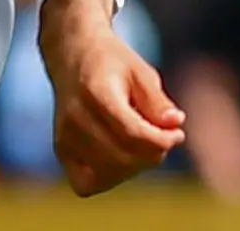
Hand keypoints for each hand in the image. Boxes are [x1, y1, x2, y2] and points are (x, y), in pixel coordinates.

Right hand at [39, 0, 185, 196]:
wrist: (73, 55)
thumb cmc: (112, 63)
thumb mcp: (141, 71)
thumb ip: (157, 100)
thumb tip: (176, 123)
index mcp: (96, 93)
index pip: (133, 133)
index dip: (162, 140)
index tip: (178, 132)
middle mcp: (75, 118)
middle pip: (122, 157)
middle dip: (153, 154)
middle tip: (165, 138)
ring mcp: (64, 137)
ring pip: (107, 173)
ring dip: (135, 166)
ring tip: (144, 144)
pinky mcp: (61, 150)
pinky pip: (87, 183)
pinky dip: (110, 177)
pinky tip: (122, 156)